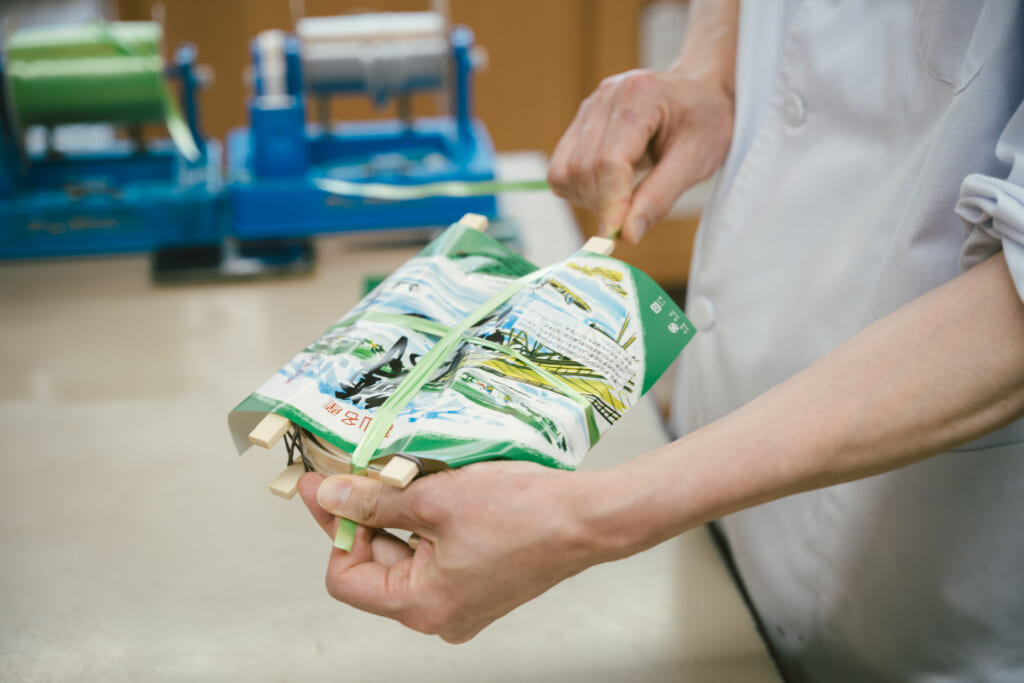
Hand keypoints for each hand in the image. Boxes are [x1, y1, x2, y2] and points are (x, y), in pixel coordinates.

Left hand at [298, 462, 607, 642]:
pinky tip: (432, 486)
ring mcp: (463, 601)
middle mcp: (439, 615)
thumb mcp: (436, 498)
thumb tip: (330, 496)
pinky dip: (428, 522)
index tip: (328, 488)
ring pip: (408, 555)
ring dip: (398, 514)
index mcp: (421, 606)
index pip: (346, 578)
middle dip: (366, 515)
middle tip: (359, 469)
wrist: (589, 518)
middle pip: (377, 565)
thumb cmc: (524, 512)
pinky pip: (437, 554)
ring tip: (401, 471)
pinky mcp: (481, 583)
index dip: (334, 529)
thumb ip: (376, 500)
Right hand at [547, 68, 733, 242]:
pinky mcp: (580, 122)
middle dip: (601, 205)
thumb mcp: (696, 160)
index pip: (609, 161)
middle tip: (628, 223)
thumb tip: (627, 236)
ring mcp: (589, 107)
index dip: (610, 204)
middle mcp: (606, 97)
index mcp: (640, 96)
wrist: (702, 93)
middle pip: (583, 168)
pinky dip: (579, 190)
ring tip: (622, 203)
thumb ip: (660, 197)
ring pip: (565, 170)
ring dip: (587, 200)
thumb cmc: (706, 122)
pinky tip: (609, 190)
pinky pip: (562, 167)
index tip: (614, 238)